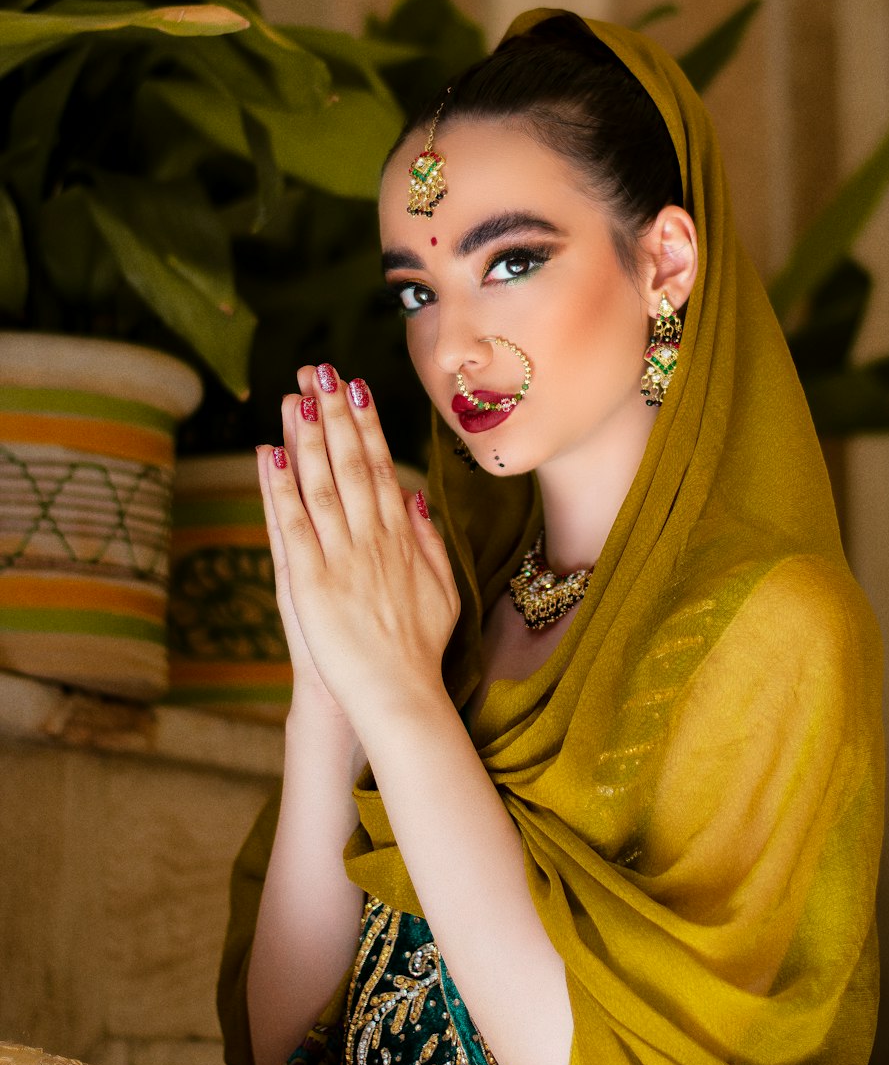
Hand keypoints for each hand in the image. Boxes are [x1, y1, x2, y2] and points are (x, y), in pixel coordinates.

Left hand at [258, 365, 459, 729]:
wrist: (398, 694)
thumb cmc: (420, 648)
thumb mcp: (443, 589)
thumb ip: (429, 541)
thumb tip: (416, 497)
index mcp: (402, 537)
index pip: (380, 467)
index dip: (366, 424)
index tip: (354, 386)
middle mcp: (372, 537)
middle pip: (350, 463)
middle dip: (334, 413)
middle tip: (320, 370)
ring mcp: (341, 557)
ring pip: (321, 483)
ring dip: (306, 436)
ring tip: (293, 395)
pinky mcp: (310, 581)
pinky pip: (292, 524)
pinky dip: (279, 486)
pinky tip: (268, 453)